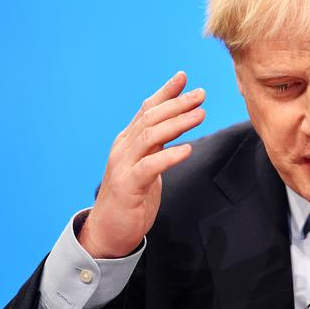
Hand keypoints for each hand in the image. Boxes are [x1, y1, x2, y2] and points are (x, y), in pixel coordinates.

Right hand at [78, 71, 205, 257]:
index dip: (165, 92)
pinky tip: (187, 149)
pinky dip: (169, 156)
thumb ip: (156, 145)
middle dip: (177, 104)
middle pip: (151, 118)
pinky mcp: (128, 186)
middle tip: (200, 94)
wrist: (108, 231)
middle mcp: (123, 148)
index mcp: (128, 141)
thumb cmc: (131, 197)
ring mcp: (123, 166)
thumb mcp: (145, 164)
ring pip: (150, 136)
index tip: (184, 77)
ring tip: (200, 115)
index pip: (147, 109)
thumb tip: (174, 124)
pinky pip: (150, 167)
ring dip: (177, 123)